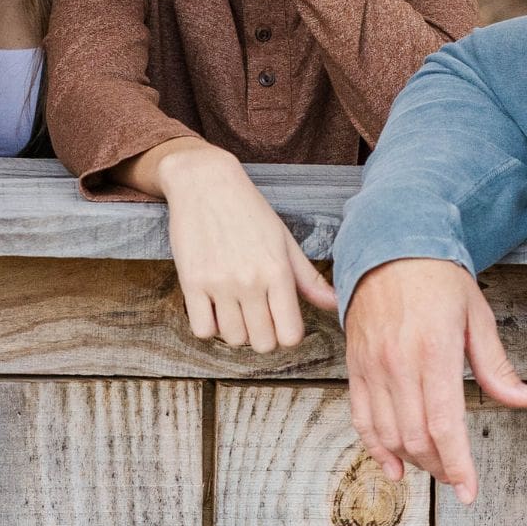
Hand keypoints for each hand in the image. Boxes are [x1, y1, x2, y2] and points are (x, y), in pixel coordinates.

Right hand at [154, 140, 338, 351]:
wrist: (206, 182)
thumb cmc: (249, 210)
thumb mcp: (284, 240)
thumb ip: (308, 278)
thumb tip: (335, 304)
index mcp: (278, 271)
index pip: (290, 335)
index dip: (287, 334)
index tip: (280, 320)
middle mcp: (250, 281)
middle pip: (263, 343)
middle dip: (262, 334)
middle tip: (257, 314)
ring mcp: (219, 283)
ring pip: (233, 339)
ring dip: (236, 329)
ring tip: (235, 306)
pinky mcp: (191, 282)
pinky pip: (202, 330)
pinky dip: (208, 325)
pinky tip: (213, 306)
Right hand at [344, 258, 526, 503]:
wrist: (389, 247)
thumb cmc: (437, 279)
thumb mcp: (477, 316)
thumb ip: (497, 366)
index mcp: (434, 350)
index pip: (444, 424)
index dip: (458, 465)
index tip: (469, 492)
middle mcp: (398, 362)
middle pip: (417, 436)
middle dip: (440, 466)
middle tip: (458, 476)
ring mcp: (373, 365)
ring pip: (389, 433)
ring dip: (413, 460)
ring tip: (434, 466)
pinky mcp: (356, 366)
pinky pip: (362, 418)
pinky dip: (376, 447)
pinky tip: (393, 465)